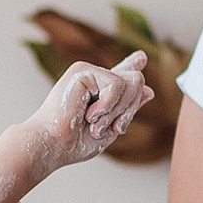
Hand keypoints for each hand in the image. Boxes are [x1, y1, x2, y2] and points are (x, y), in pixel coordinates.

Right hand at [24, 51, 151, 169]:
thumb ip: (128, 109)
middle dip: (130, 109)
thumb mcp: (110, 128)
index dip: (131, 66)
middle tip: (112, 128)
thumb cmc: (74, 143)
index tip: (141, 58)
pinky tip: (89, 114)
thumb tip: (150, 90)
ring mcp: (88, 72)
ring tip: (94, 123)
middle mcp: (94, 79)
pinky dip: (108, 105)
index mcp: (99, 93)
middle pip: (136, 81)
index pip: (120, 75)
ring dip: (117, 111)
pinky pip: (116, 84)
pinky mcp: (83, 70)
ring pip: (131, 82)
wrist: (51, 145)